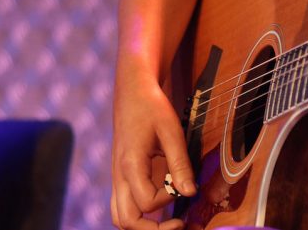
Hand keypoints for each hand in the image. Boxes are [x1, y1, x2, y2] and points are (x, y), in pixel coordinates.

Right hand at [111, 72, 196, 229]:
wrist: (133, 91)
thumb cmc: (152, 107)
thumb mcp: (171, 130)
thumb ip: (180, 163)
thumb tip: (190, 193)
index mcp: (130, 165)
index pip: (147, 203)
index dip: (170, 199)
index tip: (184, 184)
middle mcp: (119, 176)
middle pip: (125, 221)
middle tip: (179, 223)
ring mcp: (117, 178)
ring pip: (120, 217)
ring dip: (142, 225)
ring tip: (169, 220)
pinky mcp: (121, 175)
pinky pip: (122, 205)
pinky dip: (138, 213)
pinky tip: (161, 204)